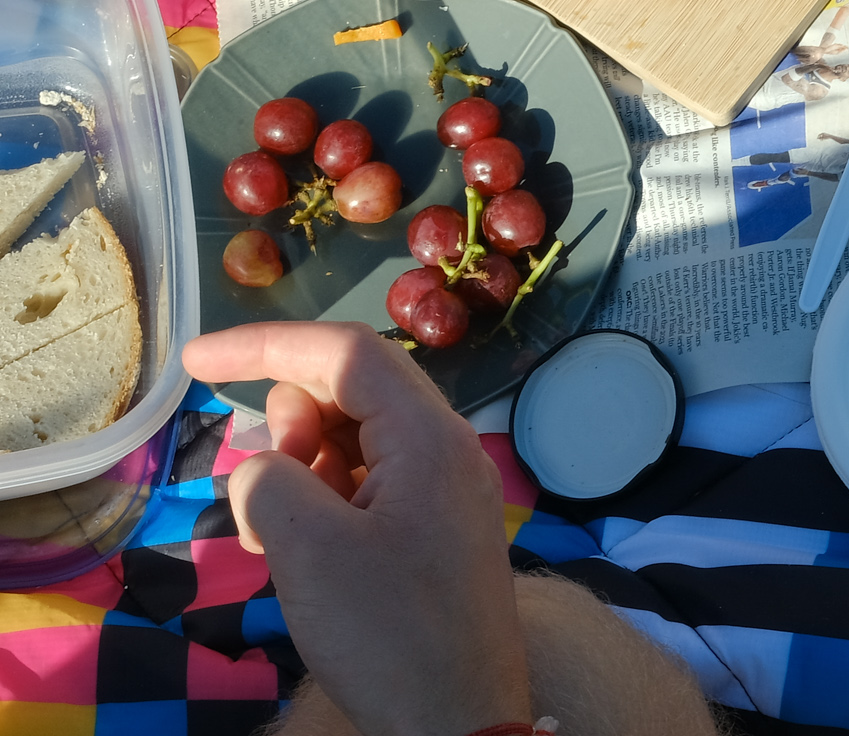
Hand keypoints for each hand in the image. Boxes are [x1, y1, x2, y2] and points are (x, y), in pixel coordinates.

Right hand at [185, 322, 531, 735]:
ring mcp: (445, 495)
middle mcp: (448, 452)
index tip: (195, 361)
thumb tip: (269, 463)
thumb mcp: (309, 551)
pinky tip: (301, 557)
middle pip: (354, 394)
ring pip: (355, 445)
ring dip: (302, 474)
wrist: (458, 726)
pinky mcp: (434, 537)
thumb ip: (273, 480)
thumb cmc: (389, 635)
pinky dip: (324, 505)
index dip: (268, 346)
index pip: (347, 353)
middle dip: (289, 428)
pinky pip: (368, 490)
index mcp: (433, 437)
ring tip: (281, 540)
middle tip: (264, 496)